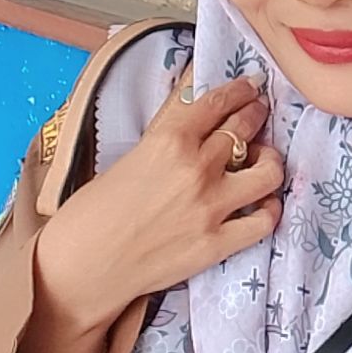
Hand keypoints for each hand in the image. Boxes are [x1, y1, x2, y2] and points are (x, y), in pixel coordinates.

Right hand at [35, 71, 282, 332]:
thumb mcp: (128, 157)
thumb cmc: (91, 213)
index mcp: (167, 140)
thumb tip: (193, 115)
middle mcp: (195, 169)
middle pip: (245, 126)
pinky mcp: (216, 244)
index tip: (250, 85)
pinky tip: (261, 205)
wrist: (82, 267)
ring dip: (270, 160)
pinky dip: (269, 209)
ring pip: (268, 171)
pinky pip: (264, 220)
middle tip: (258, 112)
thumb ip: (166, 136)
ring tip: (262, 161)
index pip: (215, 101)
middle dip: (256, 113)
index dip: (239, 89)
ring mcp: (210, 208)